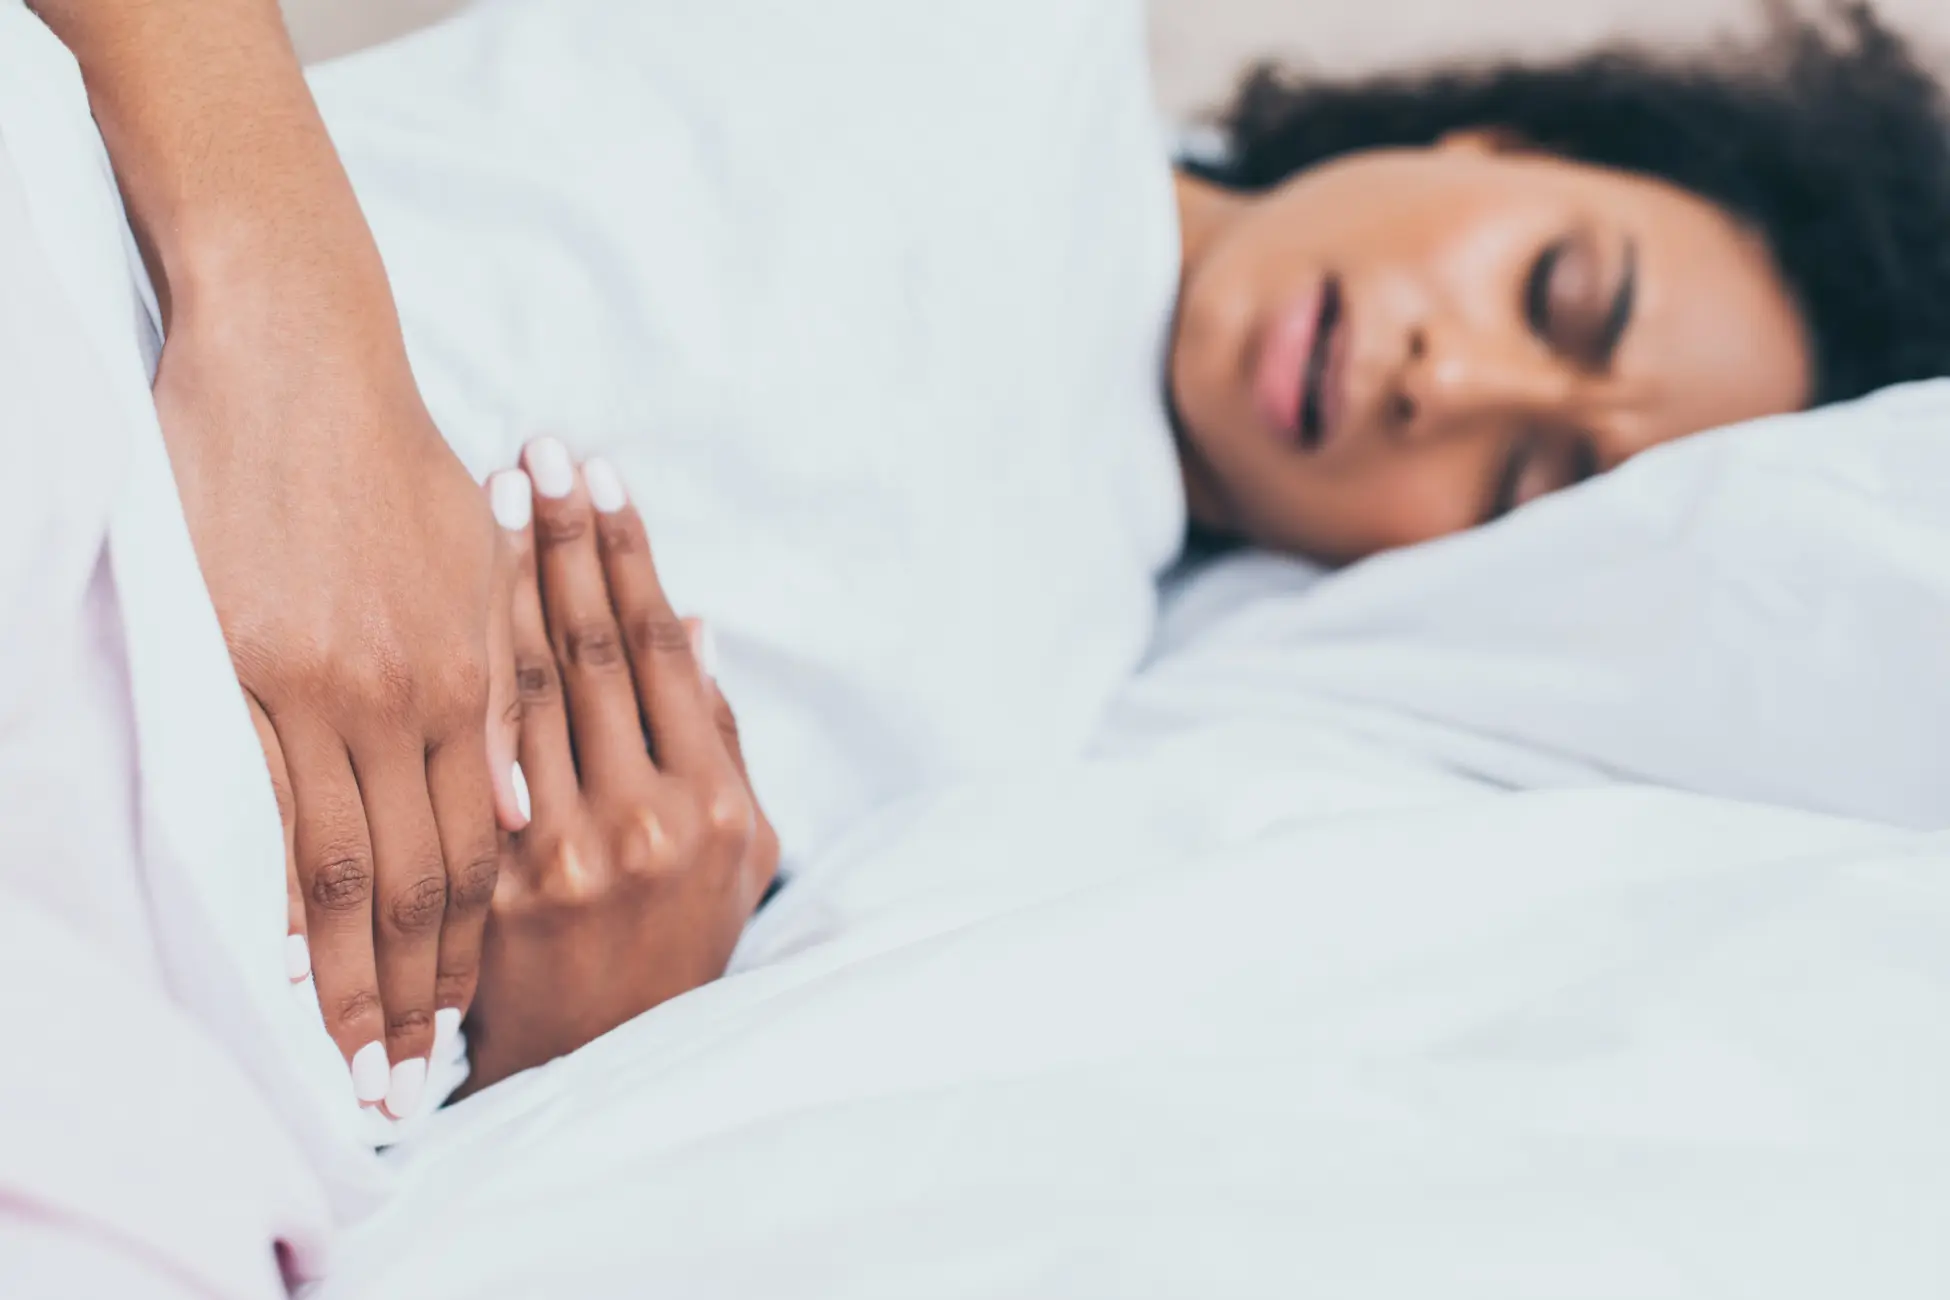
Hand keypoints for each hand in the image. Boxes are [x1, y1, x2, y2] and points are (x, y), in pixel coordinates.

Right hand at [156, 301, 524, 1119]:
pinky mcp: (239, 662)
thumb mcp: (477, 573)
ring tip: (342, 1053)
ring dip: (342, 969)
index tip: (464, 1024)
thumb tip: (518, 814)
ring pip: (339, 860)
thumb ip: (500, 697)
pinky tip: (272, 953)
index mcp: (470, 679)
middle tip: (403, 1083)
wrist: (306, 361)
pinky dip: (269, 883)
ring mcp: (318, 685)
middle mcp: (404, 698)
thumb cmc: (400, 465)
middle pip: (418, 878)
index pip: (482, 850)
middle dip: (414, 989)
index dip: (474, 945)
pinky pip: (259, 799)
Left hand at [462, 442, 778, 1093]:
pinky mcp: (485, 882)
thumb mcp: (742, 847)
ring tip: (499, 488)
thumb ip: (719, 739)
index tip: (609, 478)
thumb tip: (701, 627)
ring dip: (509, 578)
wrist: (602, 1066)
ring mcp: (553, 853)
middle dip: (566, 540)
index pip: (663, 651)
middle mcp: (637, 821)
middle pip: (590, 650)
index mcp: (710, 805)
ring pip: (522, 686)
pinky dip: (459, 664)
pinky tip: (445, 593)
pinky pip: (468, 754)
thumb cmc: (683, 938)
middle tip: (545, 444)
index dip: (634, 557)